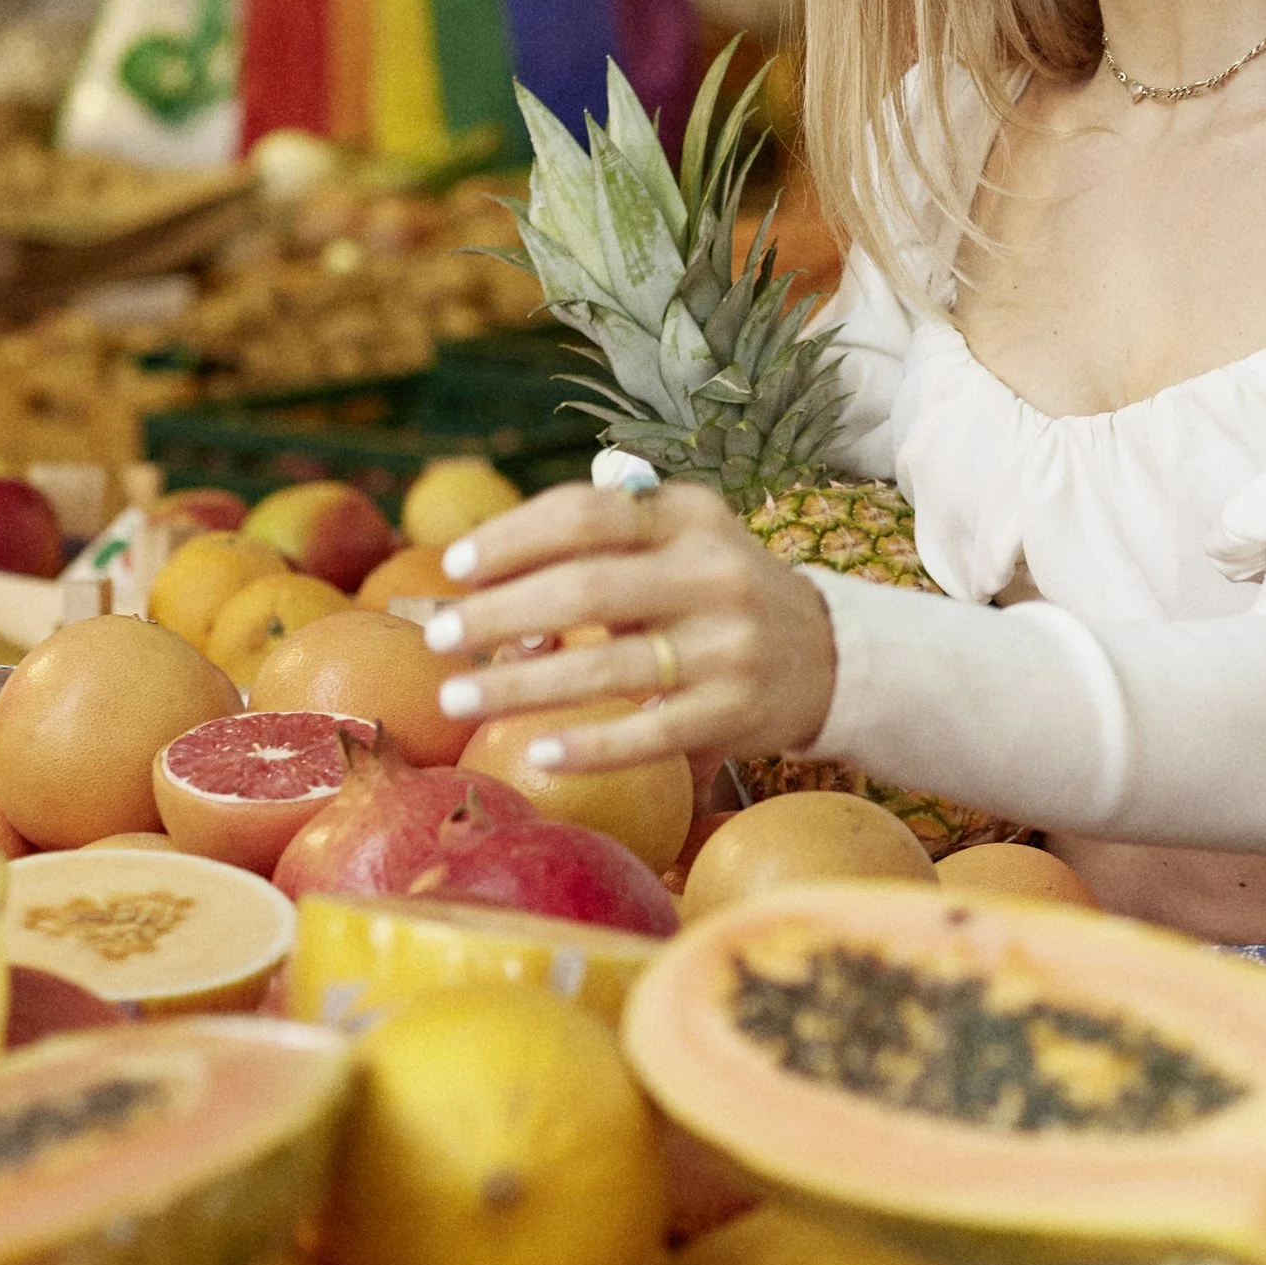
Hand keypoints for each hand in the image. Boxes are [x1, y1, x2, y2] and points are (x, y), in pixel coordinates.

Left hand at [423, 479, 835, 785]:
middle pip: (586, 588)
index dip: (512, 538)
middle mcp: (713, 572)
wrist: (826, 655)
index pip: (585, 513)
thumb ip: (597, 548)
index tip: (454, 565)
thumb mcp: (677, 543)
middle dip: (499, 613)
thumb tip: (484, 584)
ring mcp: (728, 645)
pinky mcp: (735, 710)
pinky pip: (651, 732)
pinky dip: (592, 744)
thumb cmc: (716, 594)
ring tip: (457, 696)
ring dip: (522, 685)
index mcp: (688, 516)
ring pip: (609, 666)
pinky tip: (539, 750)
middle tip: (439, 637)